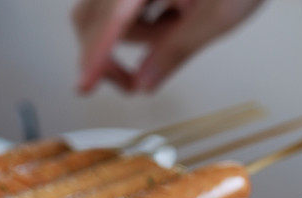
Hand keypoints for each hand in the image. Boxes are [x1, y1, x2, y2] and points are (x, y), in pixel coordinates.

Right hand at [73, 0, 263, 93]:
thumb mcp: (217, 18)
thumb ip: (177, 51)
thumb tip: (145, 82)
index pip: (110, 21)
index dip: (95, 57)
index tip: (84, 85)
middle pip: (93, 17)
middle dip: (110, 52)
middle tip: (131, 83)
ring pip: (109, 13)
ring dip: (139, 33)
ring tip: (181, 23)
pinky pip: (124, 4)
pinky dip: (143, 19)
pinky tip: (175, 15)